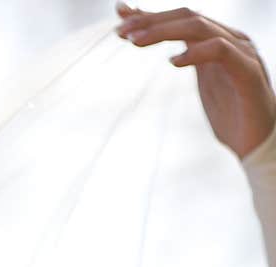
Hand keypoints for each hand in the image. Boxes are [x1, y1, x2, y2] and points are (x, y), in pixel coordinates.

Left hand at [115, 2, 275, 158]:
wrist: (257, 142)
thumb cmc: (230, 111)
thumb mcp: (201, 79)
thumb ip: (183, 57)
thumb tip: (159, 43)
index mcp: (218, 40)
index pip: (182, 16)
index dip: (150, 14)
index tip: (120, 13)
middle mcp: (231, 40)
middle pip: (188, 16)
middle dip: (151, 21)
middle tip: (120, 32)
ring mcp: (242, 53)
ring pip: (201, 28)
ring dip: (164, 31)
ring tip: (135, 42)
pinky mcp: (248, 73)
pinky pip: (221, 52)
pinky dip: (196, 52)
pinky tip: (174, 61)